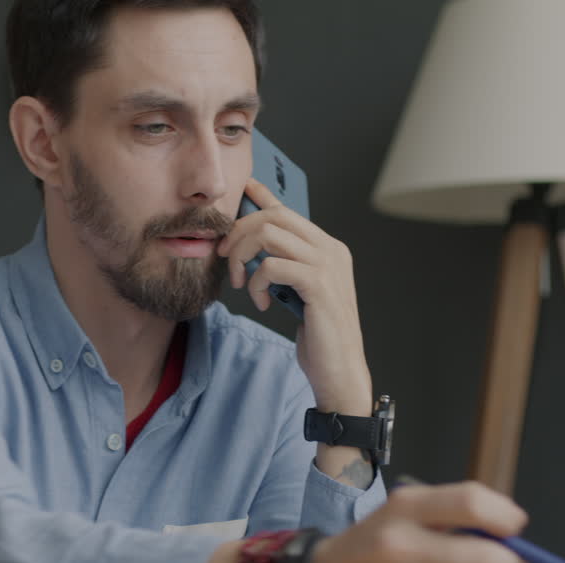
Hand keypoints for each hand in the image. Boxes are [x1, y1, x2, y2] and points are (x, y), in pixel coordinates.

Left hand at [219, 178, 370, 414]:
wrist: (339, 371)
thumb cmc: (319, 335)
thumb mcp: (298, 293)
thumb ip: (286, 266)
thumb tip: (255, 245)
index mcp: (329, 248)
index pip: (290, 211)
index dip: (263, 196)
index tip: (243, 189)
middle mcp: (331, 250)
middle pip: (274, 217)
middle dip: (240, 232)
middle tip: (225, 258)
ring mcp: (328, 265)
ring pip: (269, 234)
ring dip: (243, 256)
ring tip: (241, 283)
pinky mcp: (318, 285)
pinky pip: (271, 265)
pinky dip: (256, 283)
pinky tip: (260, 303)